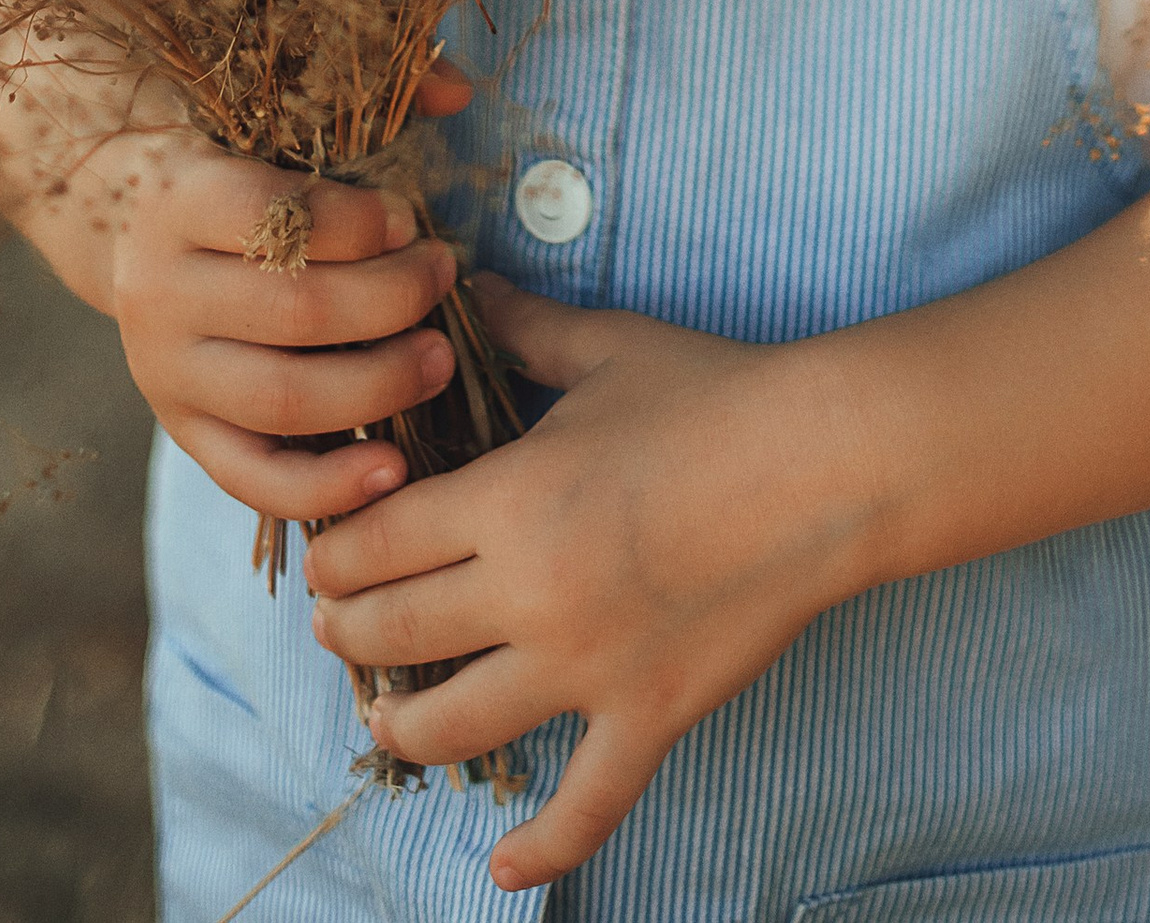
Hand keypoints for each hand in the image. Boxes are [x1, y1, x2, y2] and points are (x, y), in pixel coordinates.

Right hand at [100, 125, 464, 523]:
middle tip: (444, 278)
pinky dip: (328, 487)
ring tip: (440, 358)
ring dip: (380, 385)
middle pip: (295, 311)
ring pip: (284, 400)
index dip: (361, 222)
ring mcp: (166, 373)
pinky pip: (256, 480)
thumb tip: (459, 89)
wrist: (128, 229)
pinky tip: (394, 470)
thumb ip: (368, 106)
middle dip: (392, 298)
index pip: (277, 217)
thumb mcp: (272, 120)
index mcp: (179, 199)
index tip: (410, 218)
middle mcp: (159, 291)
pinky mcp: (183, 433)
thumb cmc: (232, 168)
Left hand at [304, 279, 878, 888]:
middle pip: (398, 629)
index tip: (327, 556)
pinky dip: (544, 847)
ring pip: (459, 721)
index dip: (338, 552)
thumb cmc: (713, 394)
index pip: (381, 540)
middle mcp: (532, 592)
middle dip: (348, 630)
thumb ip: (524, 328)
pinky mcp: (649, 713)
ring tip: (384, 719)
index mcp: (510, 499)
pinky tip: (503, 869)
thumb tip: (469, 286)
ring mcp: (590, 666)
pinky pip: (588, 804)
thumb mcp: (605, 350)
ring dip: (404, 724)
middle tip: (334, 626)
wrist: (823, 463)